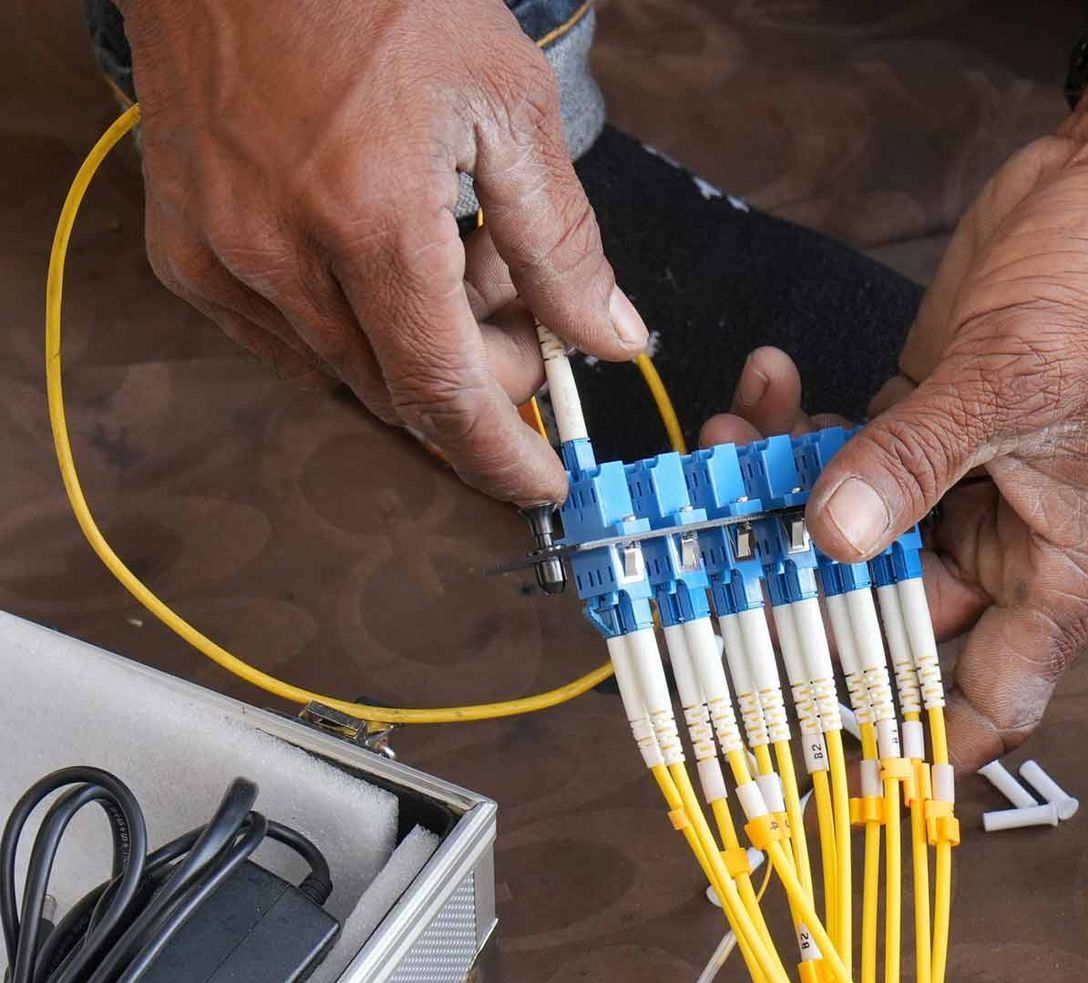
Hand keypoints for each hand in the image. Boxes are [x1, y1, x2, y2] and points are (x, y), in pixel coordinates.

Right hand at [122, 0, 646, 505]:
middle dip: (480, 376)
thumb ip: (562, 240)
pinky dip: (350, 327)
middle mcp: (279, 253)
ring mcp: (219, 254)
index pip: (445, 396)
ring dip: (416, 346)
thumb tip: (612, 337)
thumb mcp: (506, 103)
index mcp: (368, 221)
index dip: (502, 457)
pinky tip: (386, 255)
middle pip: (401, 390)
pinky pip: (282, 336)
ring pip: (344, 369)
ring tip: (458, 249)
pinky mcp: (183, 245)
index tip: (543, 483)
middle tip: (523, 305)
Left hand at [782, 44, 1087, 767]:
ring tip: (729, 450)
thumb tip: (834, 536)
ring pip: (863, 530)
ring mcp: (970, 476)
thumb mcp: (1010, 379)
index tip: (848, 764)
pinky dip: (805, 432)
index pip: (1001, 689)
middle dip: (814, 589)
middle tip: (726, 561)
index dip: (929, 737)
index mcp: (1068, 557)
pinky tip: (768, 388)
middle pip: (902, 612)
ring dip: (790, 498)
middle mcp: (1017, 533)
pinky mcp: (934, 419)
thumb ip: (915, 462)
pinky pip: (855, 457)